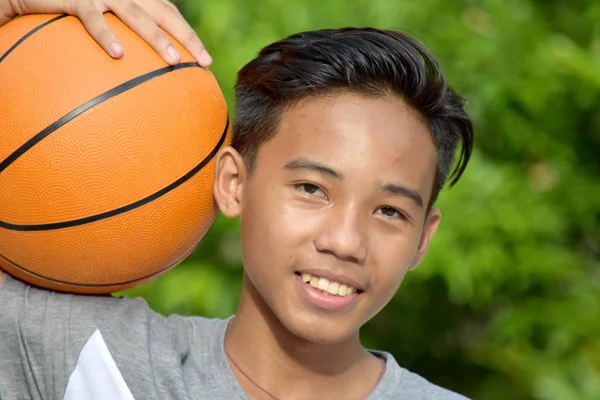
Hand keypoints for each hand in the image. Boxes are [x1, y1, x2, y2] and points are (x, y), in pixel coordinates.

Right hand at [0, 0, 211, 65]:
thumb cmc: (64, 15)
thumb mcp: (98, 25)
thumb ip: (122, 40)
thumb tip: (141, 78)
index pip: (169, 14)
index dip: (189, 35)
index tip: (207, 61)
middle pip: (162, 12)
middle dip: (186, 37)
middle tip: (203, 62)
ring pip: (134, 13)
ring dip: (155, 38)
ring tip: (173, 61)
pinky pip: (90, 16)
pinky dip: (105, 34)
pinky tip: (118, 55)